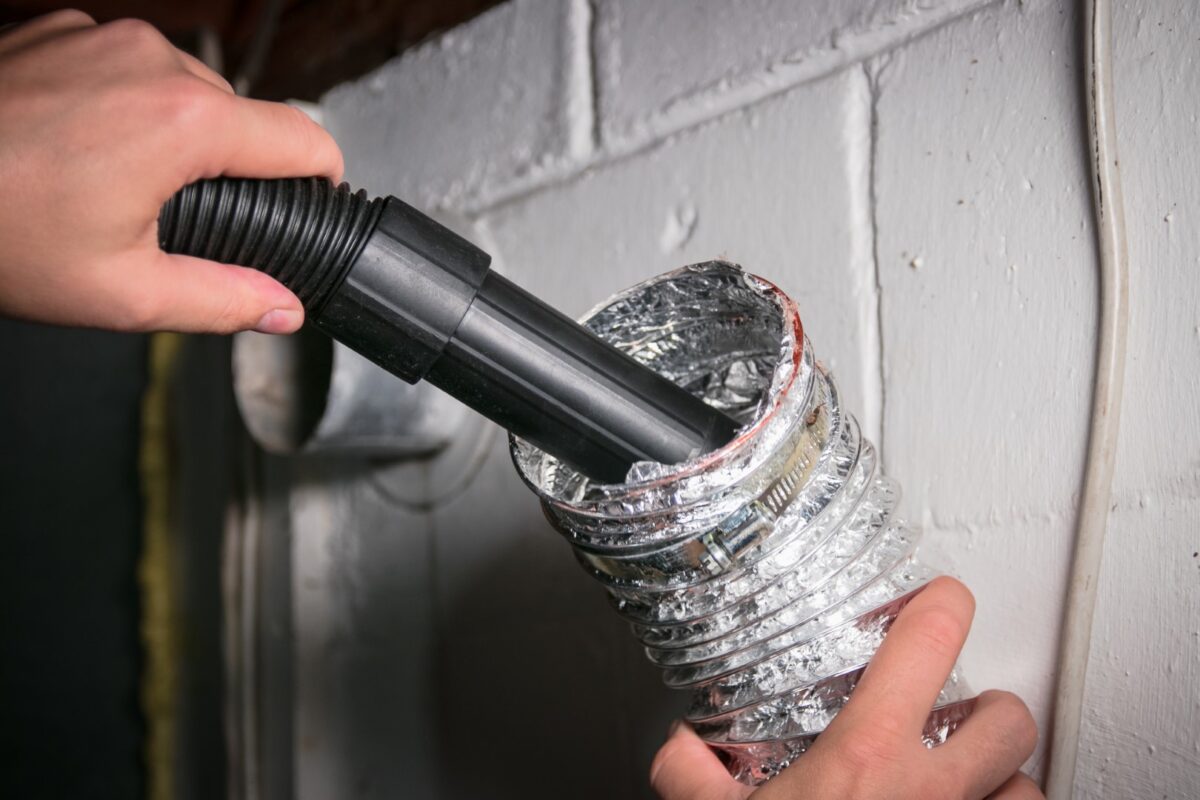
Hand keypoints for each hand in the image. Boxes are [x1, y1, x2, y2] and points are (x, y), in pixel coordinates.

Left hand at [0, 11, 342, 333]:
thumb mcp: (122, 292)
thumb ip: (223, 300)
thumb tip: (282, 307)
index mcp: (184, 122)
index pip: (304, 137)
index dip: (322, 177)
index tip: (314, 199)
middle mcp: (152, 60)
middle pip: (242, 116)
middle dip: (230, 166)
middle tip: (178, 218)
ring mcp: (103, 36)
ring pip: (185, 88)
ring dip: (176, 134)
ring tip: (117, 183)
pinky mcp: (64, 30)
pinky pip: (129, 69)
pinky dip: (125, 107)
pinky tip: (80, 149)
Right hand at [650, 577, 1042, 799]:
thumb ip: (690, 777)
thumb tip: (679, 749)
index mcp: (864, 759)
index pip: (928, 642)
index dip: (941, 605)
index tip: (937, 600)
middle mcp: (930, 794)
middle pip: (1008, 717)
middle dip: (989, 708)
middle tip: (954, 715)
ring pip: (1028, 786)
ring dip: (1001, 779)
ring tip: (964, 783)